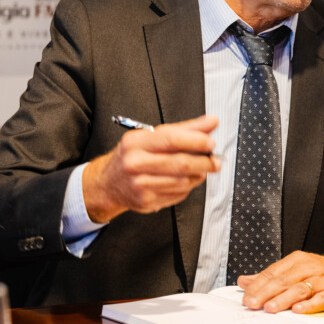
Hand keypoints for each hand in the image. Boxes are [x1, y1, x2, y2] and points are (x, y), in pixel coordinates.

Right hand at [82, 114, 221, 222]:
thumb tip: (212, 121)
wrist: (108, 184)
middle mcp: (135, 163)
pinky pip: (177, 194)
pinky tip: (186, 181)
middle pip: (179, 163)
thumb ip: (185, 129)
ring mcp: (139, 184)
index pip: (171, 139)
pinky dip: (188, 187)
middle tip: (215, 161)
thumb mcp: (153, 137)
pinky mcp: (146, 201)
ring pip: (182, 181)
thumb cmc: (134, 156)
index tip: (211, 143)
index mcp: (136, 142)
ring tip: (202, 170)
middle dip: (204, 162)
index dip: (195, 141)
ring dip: (198, 176)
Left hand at [237, 250, 323, 313]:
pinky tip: (299, 310)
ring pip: (299, 289)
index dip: (257, 285)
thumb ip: (271, 276)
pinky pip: (321, 298)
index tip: (244, 297)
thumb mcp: (297, 268)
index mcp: (296, 261)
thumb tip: (245, 281)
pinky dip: (310, 305)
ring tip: (270, 308)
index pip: (273, 272)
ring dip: (283, 299)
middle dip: (265, 293)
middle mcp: (308, 268)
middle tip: (251, 304)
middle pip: (283, 280)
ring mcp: (322, 279)